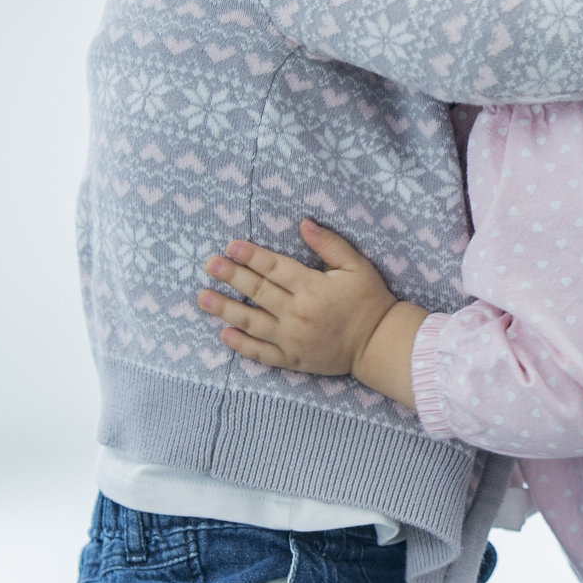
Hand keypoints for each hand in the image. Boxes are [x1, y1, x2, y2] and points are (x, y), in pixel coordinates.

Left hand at [198, 219, 400, 375]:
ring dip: (225, 309)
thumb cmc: (369, 301)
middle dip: (231, 276)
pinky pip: (261, 353)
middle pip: (258, 291)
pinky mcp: (292, 359)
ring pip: (252, 321)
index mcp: (312, 287)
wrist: (378, 344)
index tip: (231, 246)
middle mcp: (297, 312)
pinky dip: (241, 344)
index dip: (251, 256)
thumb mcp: (357, 265)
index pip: (274, 268)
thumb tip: (304, 223)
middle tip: (210, 265)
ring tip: (203, 298)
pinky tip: (224, 334)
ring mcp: (292, 338)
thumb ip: (329, 244)